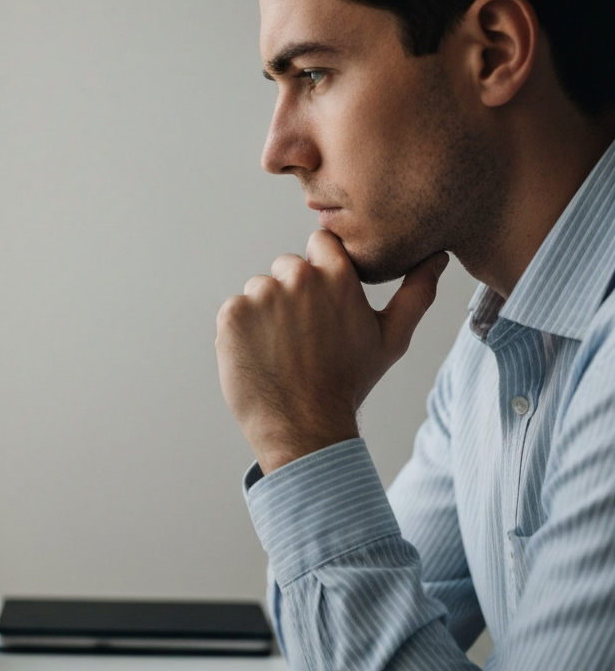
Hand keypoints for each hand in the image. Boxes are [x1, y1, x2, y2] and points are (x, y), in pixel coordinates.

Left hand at [216, 230, 447, 472]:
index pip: (321, 243)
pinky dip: (243, 330)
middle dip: (294, 292)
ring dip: (267, 312)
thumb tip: (438, 257)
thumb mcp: (391, 339)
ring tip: (284, 349)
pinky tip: (261, 355)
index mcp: (337, 276)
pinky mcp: (232, 315)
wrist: (304, 427)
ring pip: (260, 289)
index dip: (322, 269)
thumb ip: (416, 293)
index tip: (324, 300)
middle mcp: (298, 278)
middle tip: (305, 335)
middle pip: (288, 266)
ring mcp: (261, 295)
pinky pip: (235, 310)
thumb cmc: (350, 383)